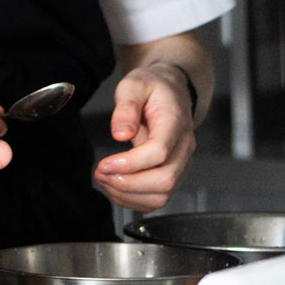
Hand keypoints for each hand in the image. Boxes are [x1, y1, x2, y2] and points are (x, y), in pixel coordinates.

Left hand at [93, 63, 195, 211]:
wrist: (173, 92)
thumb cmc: (153, 88)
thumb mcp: (134, 85)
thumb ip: (126, 106)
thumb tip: (120, 134)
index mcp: (175, 123)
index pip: (160, 152)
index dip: (131, 163)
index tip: (104, 164)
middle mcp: (184, 148)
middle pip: (165, 180)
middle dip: (127, 183)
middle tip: (100, 173)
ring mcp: (181, 164)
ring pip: (163, 195)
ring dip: (128, 195)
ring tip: (103, 180)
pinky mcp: (173, 174)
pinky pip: (158, 198)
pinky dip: (134, 200)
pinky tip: (114, 187)